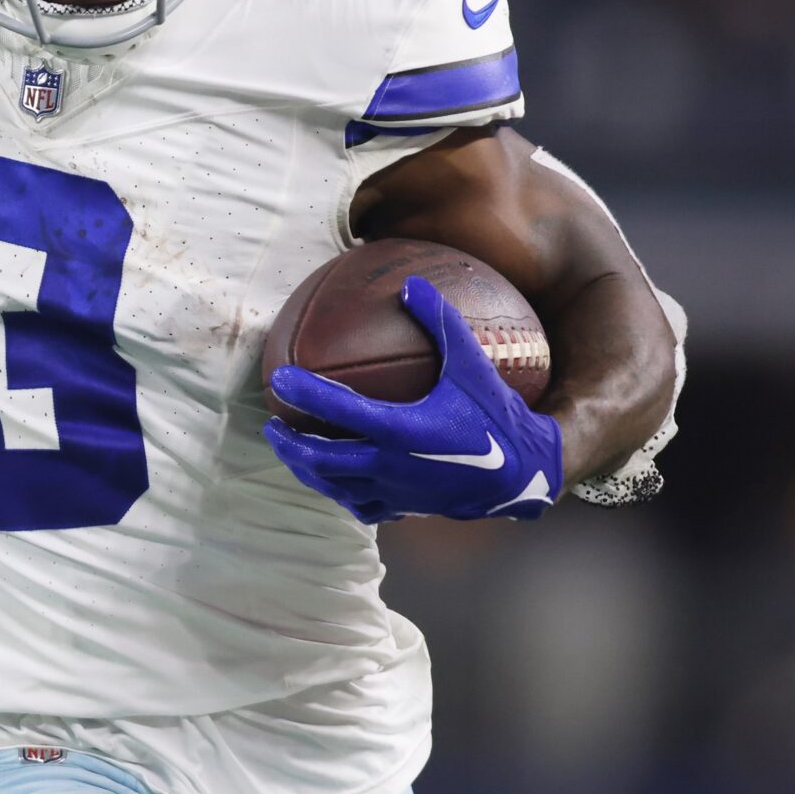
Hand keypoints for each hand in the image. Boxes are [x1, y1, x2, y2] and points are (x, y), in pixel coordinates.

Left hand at [262, 275, 563, 522]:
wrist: (522, 475)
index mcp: (402, 430)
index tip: (280, 376)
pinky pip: (356, 504)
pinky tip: (330, 477)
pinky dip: (336, 490)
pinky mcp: (401, 511)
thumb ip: (441, 321)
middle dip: (289, 443)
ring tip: (290, 449)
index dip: (305, 392)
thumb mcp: (473, 364)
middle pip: (320, 459)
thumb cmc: (495, 415)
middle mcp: (390, 466)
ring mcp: (393, 493)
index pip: (340, 410)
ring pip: (332, 486)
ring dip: (305, 469)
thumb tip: (409, 283)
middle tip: (272, 423)